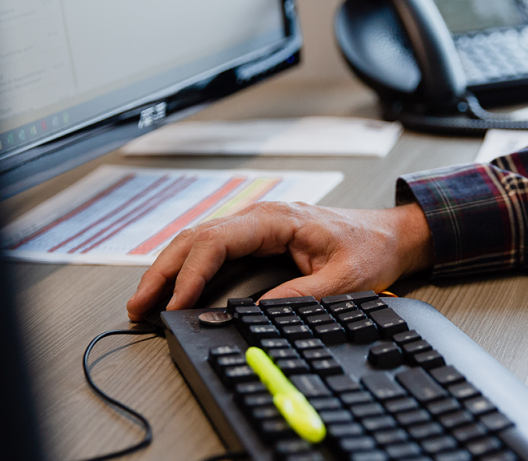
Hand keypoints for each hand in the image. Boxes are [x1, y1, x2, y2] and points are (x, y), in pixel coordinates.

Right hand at [126, 201, 432, 320]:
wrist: (390, 235)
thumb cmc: (371, 248)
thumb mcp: (344, 279)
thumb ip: (303, 294)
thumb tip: (259, 311)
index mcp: (278, 219)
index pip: (218, 242)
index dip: (191, 274)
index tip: (176, 303)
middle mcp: (260, 217)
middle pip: (196, 239)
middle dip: (163, 272)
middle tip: (138, 306)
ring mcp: (256, 225)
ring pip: (198, 242)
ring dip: (169, 270)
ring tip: (143, 302)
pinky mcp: (258, 238)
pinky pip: (212, 248)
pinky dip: (187, 268)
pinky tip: (173, 288)